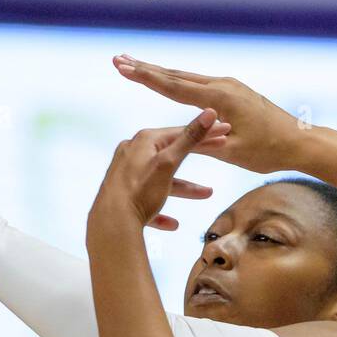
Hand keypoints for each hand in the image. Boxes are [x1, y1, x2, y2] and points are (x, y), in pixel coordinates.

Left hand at [88, 110, 225, 239]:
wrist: (112, 223)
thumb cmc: (140, 190)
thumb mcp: (169, 162)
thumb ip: (189, 138)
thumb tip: (207, 112)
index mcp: (144, 141)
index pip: (181, 132)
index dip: (205, 131)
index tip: (225, 130)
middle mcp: (133, 153)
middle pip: (172, 153)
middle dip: (197, 155)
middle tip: (221, 150)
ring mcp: (127, 175)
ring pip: (162, 180)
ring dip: (184, 188)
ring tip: (206, 193)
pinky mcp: (124, 198)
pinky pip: (147, 202)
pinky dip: (161, 211)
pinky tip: (172, 224)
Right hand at [114, 55, 304, 174]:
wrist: (300, 141)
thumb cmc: (268, 151)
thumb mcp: (233, 153)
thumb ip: (205, 142)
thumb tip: (180, 139)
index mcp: (219, 99)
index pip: (173, 87)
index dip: (145, 78)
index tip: (123, 68)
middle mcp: (222, 85)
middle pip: (176, 76)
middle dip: (146, 69)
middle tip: (118, 60)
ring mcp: (229, 86)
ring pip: (187, 78)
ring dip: (161, 73)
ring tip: (136, 67)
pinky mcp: (234, 92)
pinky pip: (200, 84)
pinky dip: (179, 81)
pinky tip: (169, 81)